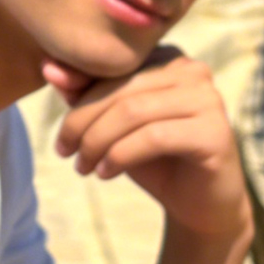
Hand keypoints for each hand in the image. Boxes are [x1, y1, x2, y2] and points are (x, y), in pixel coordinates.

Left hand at [46, 48, 251, 243]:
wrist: (202, 207)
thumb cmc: (154, 158)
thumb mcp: (113, 124)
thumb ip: (85, 93)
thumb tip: (48, 68)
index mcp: (167, 57)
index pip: (112, 69)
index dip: (77, 98)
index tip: (59, 137)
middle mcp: (192, 70)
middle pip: (120, 90)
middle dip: (83, 123)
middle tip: (64, 152)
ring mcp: (208, 98)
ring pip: (133, 112)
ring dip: (98, 142)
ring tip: (83, 167)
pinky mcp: (215, 131)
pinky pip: (155, 136)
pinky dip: (121, 155)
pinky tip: (106, 173)